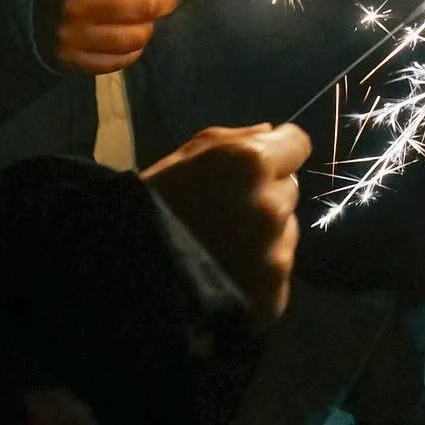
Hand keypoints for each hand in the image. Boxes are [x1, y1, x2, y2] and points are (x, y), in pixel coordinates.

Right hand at [35, 0, 217, 75]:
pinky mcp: (73, 63)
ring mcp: (73, 38)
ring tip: (142, 16)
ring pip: (137, 37)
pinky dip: (135, 48)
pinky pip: (122, 60)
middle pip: (143, 7)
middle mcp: (76, 6)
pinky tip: (128, 36)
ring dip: (151, 26)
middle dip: (170, 1)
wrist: (24, 8)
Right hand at [142, 122, 311, 332]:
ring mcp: (275, 253)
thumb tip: (272, 131)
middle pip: (289, 190)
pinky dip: (258, 275)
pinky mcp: (273, 293)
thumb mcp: (183, 159)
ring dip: (264, 236)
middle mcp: (271, 205)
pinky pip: (278, 273)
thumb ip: (232, 139)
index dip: (277, 153)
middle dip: (265, 196)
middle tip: (224, 214)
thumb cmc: (151, 209)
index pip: (298, 144)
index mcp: (251, 163)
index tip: (256, 168)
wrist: (126, 280)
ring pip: (285, 231)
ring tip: (220, 248)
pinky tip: (225, 276)